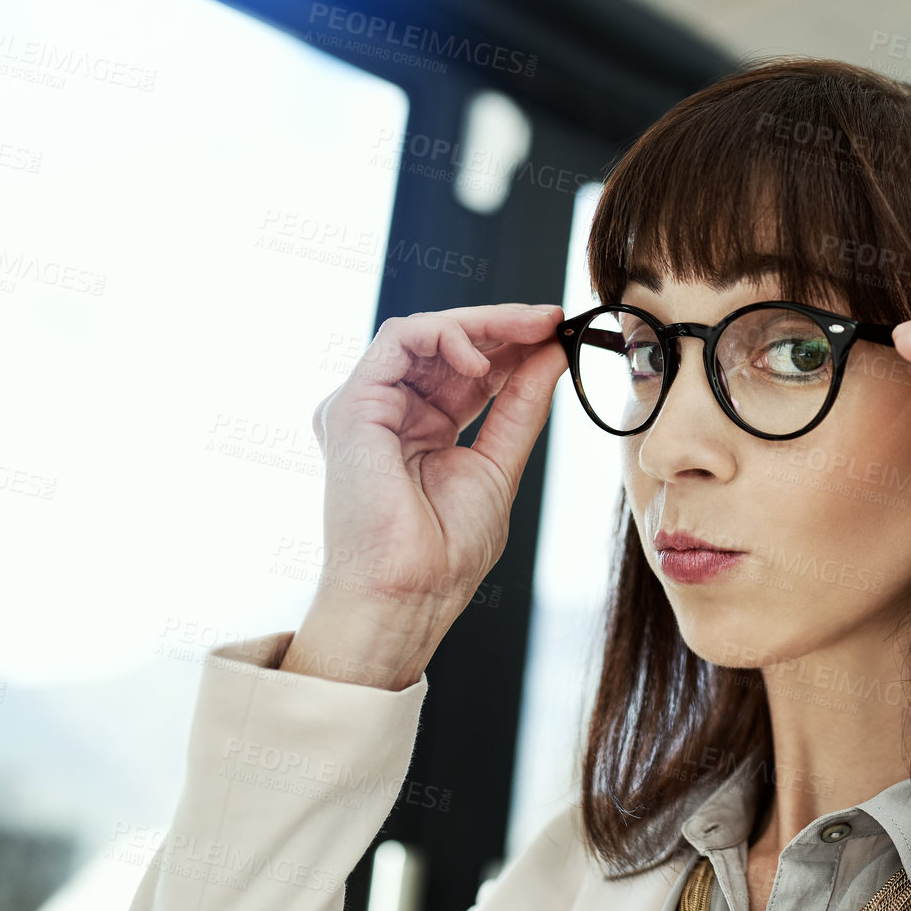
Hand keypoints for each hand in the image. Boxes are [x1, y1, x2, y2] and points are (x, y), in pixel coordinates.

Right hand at [281, 303, 569, 688]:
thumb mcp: (500, 461)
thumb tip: (552, 354)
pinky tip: (483, 361)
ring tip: (530, 330)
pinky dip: (445, 336)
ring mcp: (369, 405)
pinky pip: (398, 340)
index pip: (469, 369)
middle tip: (551, 319)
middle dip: (504, 326)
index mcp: (423, 428)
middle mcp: (391, 412)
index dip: (513, 346)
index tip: (558, 333)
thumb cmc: (446, 550)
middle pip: (448, 346)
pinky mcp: (352, 403)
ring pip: (424, 333)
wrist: (412, 590)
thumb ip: (522, 405)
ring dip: (483, 324)